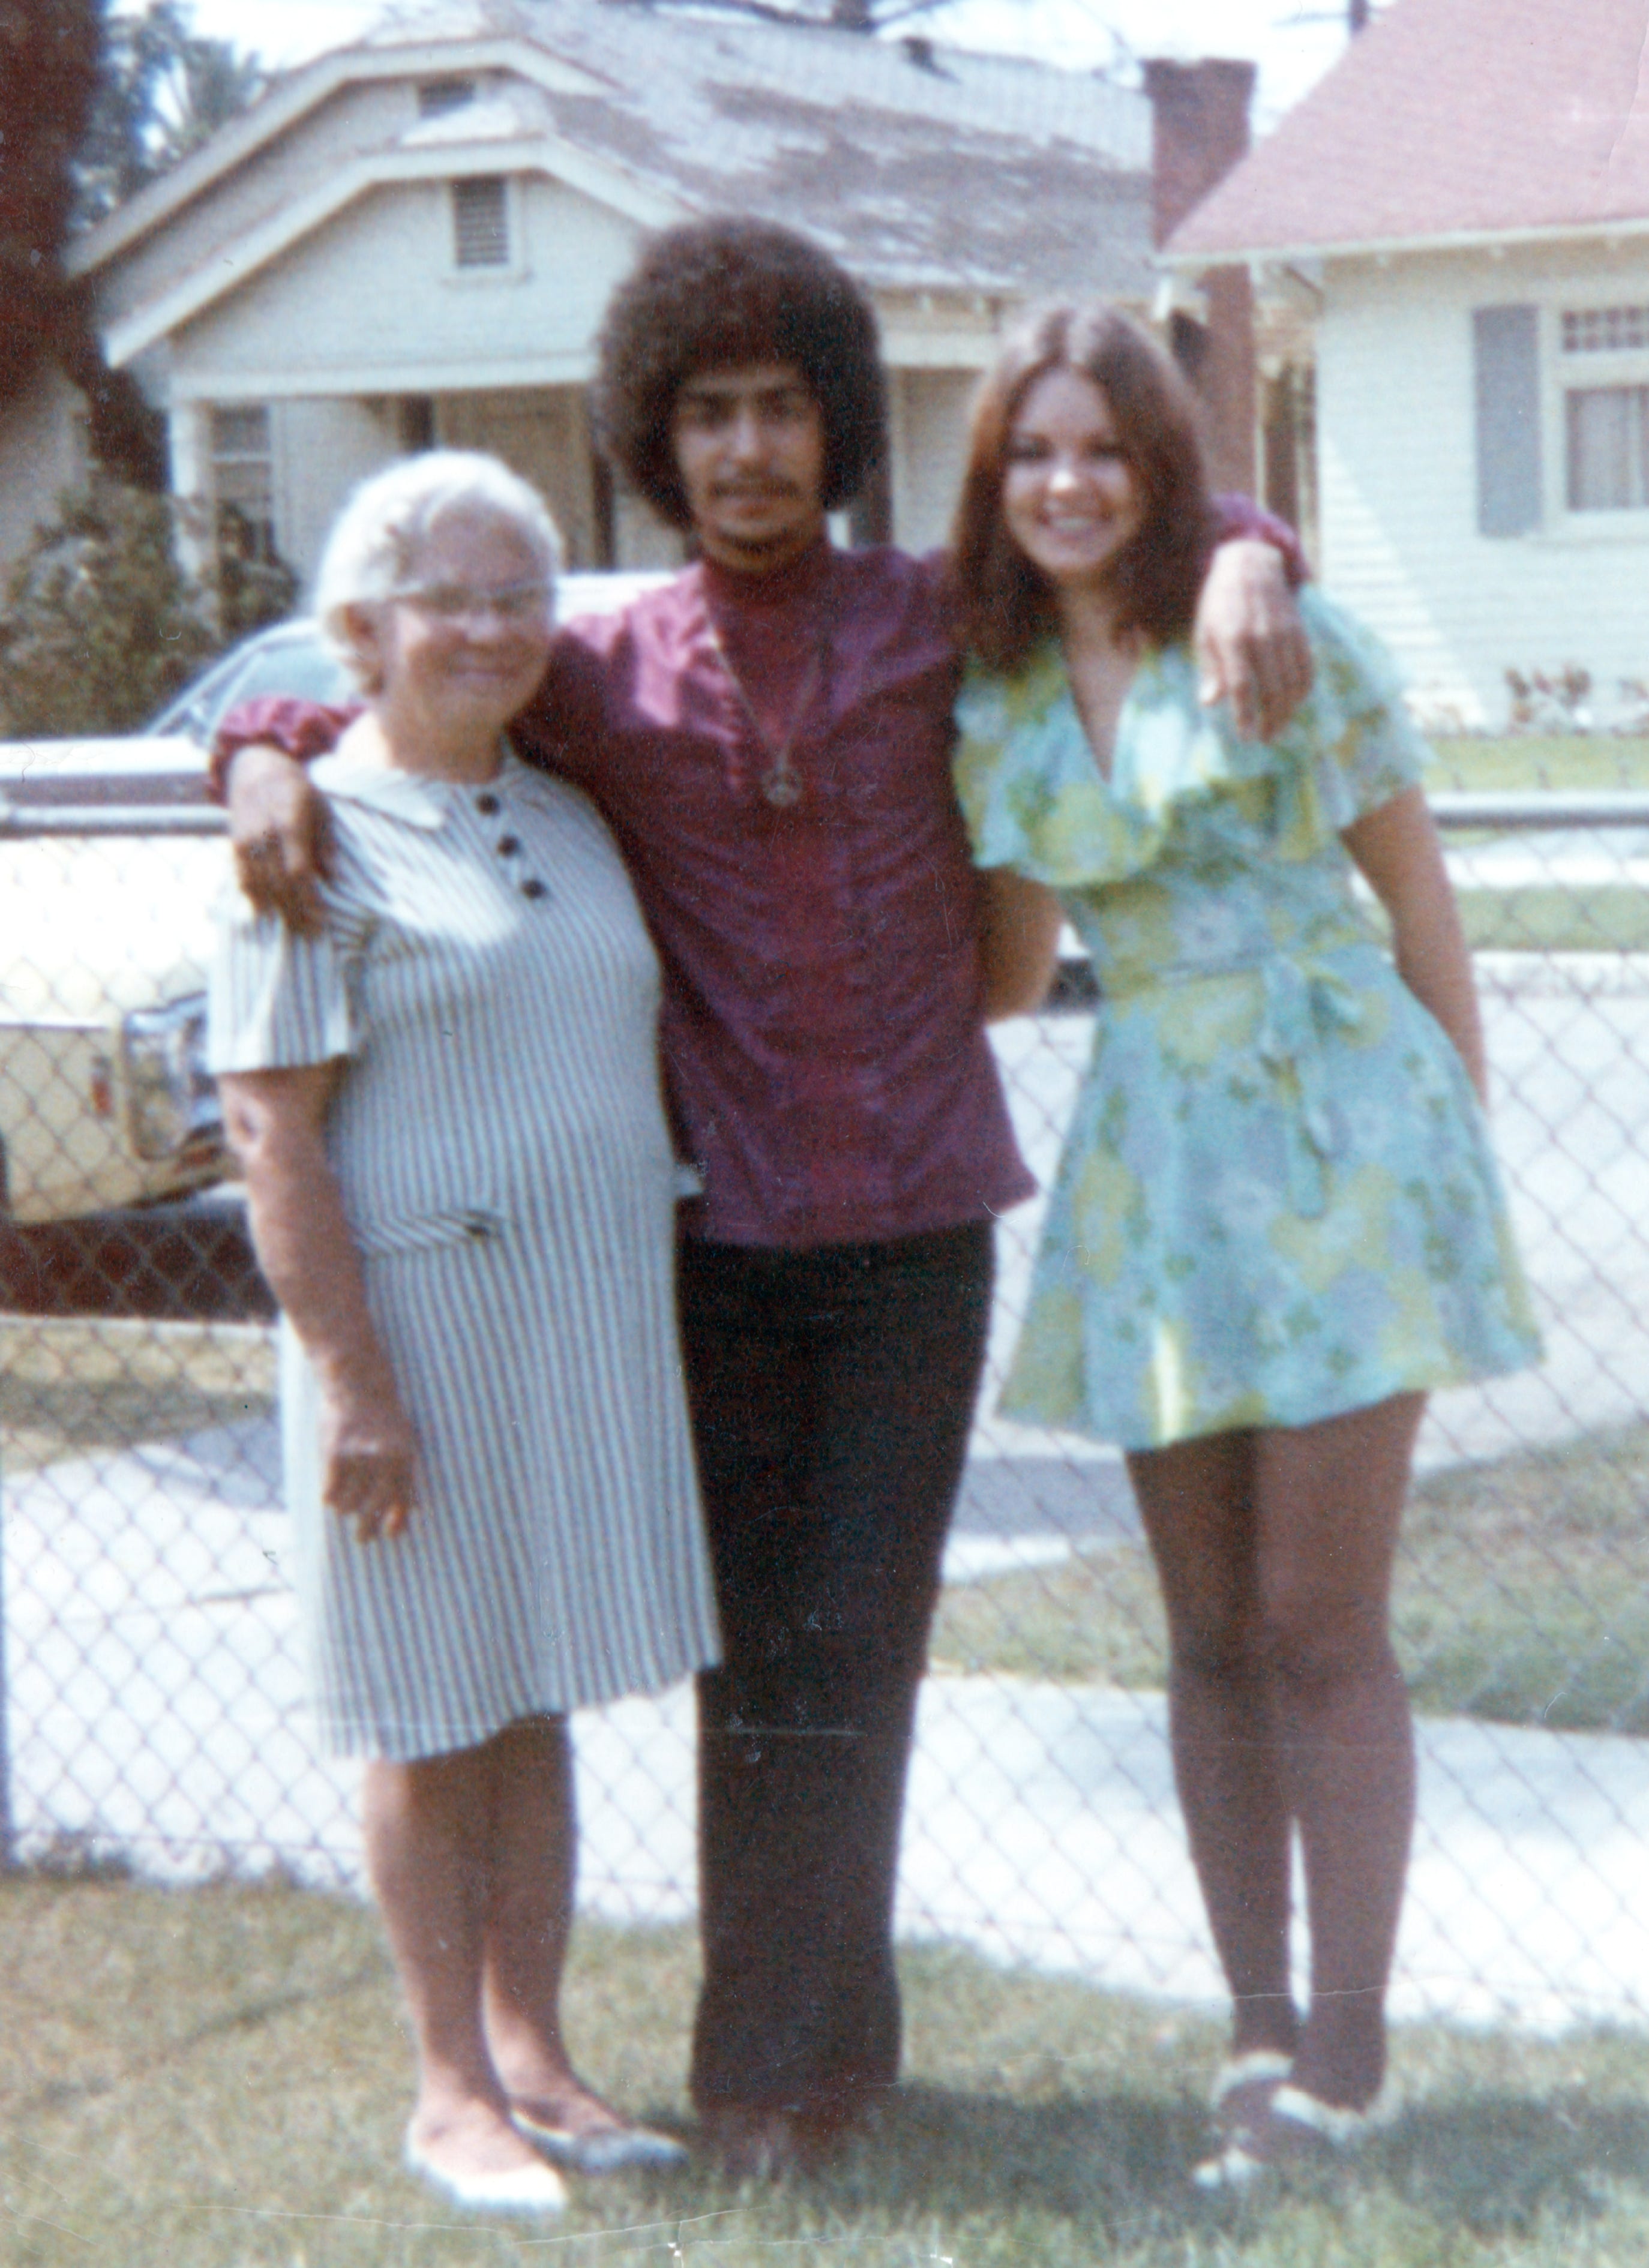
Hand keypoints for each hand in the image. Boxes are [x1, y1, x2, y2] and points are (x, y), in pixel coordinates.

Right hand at [229, 742, 334, 935]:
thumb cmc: (298, 790)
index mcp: (290, 822)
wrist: (256, 766)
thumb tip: (332, 877)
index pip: (298, 871)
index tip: (320, 921)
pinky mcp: (233, 844)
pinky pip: (242, 877)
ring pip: (258, 885)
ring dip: (275, 910)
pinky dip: (253, 897)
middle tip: (309, 934)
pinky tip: (265, 914)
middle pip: (278, 883)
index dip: (308, 900)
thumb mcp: (322, 808)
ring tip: (292, 930)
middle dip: (294, 912)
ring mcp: (245, 839)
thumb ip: (326, 842)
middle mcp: (264, 833)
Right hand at [320, 1384, 417, 1542]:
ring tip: (346, 1506)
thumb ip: (406, 1474)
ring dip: (347, 1510)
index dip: (396, 1523)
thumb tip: (410, 1511)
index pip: (402, 1502)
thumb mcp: (405, 1440)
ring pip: (348, 1506)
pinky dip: (330, 1498)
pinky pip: (329, 1494)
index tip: (389, 1535)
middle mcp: (383, 1460)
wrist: (358, 1382)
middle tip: (363, 1539)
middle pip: (374, 1510)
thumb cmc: (384, 1416)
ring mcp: (358, 1457)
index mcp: (405, 1457)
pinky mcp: (334, 1454)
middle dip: (367, 1530)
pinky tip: (332, 1493)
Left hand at [1194, 538, 1313, 741]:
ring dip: (1287, 711)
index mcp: (1233, 638)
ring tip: (1277, 728)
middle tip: (1264, 738)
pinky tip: (1294, 704)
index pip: (1242, 686)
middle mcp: (1262, 637)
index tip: (1246, 737)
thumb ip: (1210, 669)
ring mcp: (1284, 634)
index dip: (1246, 715)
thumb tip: (1210, 702)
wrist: (1251, 564)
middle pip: (1272, 689)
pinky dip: (1303, 690)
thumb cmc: (1219, 605)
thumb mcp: (1204, 633)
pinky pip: (1307, 668)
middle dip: (1270, 720)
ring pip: (1292, 682)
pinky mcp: (1299, 631)